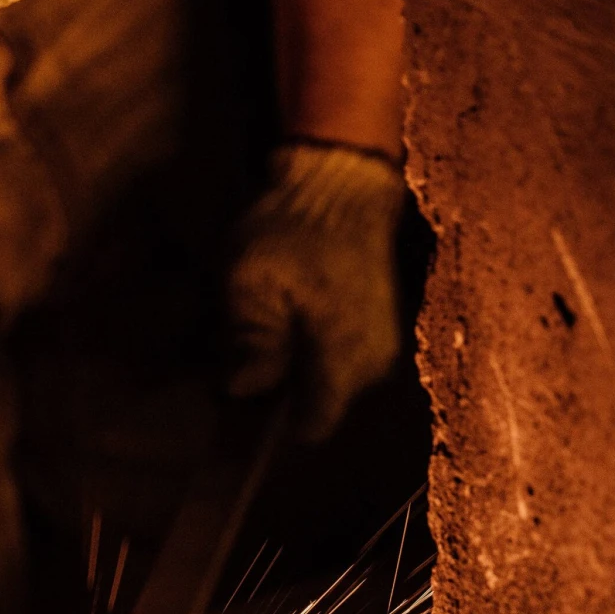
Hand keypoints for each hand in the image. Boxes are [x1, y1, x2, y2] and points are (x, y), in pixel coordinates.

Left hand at [225, 141, 405, 440]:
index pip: (310, 428)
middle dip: (271, 391)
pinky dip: (302, 351)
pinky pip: (330, 364)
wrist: (342, 185)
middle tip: (238, 349)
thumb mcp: (251, 282)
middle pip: (309, 409)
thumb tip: (241, 391)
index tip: (242, 402)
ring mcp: (377, 352)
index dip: (269, 427)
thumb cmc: (293, 229)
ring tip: (259, 326)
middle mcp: (370, 366)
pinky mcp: (373, 337)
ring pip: (318, 386)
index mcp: (344, 359)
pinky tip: (283, 318)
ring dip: (284, 369)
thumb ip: (251, 342)